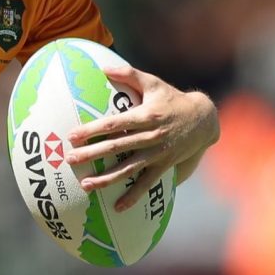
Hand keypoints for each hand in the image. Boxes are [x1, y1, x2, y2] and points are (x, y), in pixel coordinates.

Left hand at [67, 69, 221, 211]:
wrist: (204, 120)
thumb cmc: (172, 99)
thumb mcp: (153, 83)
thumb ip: (128, 74)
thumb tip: (103, 67)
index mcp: (145, 116)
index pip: (114, 124)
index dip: (93, 129)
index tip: (72, 135)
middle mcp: (150, 136)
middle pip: (116, 147)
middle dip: (92, 154)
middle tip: (70, 160)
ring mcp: (157, 153)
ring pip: (128, 168)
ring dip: (106, 178)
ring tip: (85, 185)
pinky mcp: (164, 166)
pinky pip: (147, 183)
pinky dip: (133, 196)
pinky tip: (117, 207)